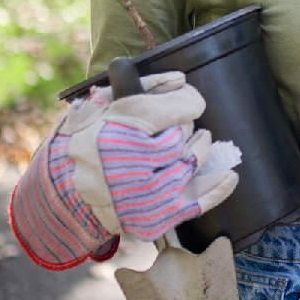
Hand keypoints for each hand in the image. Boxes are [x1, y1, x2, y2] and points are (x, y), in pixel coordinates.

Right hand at [59, 72, 238, 239]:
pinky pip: (194, 204)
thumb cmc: (94, 140)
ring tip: (198, 141)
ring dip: (199, 150)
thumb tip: (180, 79)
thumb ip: (140, 85)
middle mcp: (125, 167)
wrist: (69, 194)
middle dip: (186, 127)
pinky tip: (230, 176)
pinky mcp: (150, 219)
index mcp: (113, 132)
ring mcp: (139, 198)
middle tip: (180, 125)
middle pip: (181, 138)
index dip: (188, 101)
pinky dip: (216, 188)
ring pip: (189, 166)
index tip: (189, 100)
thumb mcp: (104, 104)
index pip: (174, 110)